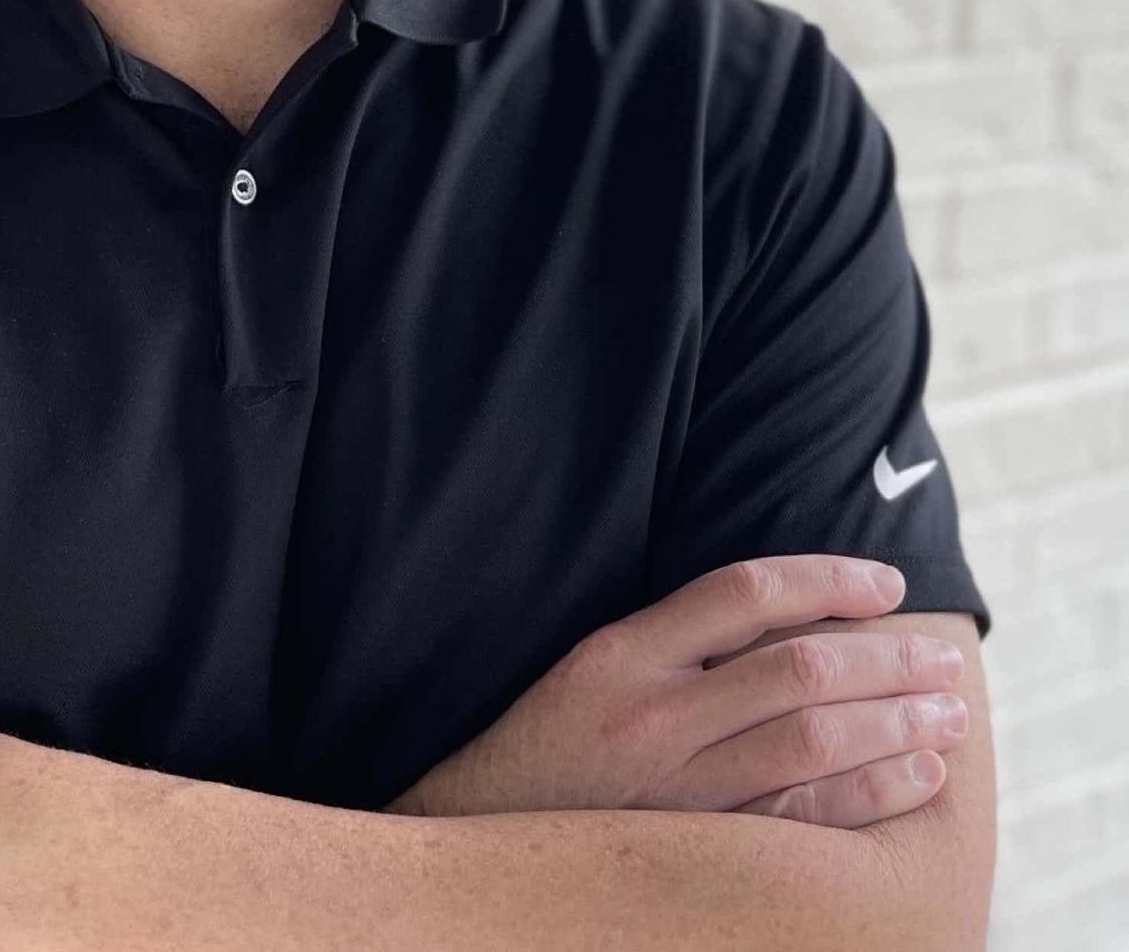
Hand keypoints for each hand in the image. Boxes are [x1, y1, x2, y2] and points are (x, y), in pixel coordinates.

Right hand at [388, 555, 965, 829]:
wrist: (481, 834)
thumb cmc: (550, 742)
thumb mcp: (593, 665)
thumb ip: (676, 638)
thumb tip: (787, 607)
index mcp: (624, 651)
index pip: (744, 591)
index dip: (825, 578)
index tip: (886, 583)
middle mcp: (655, 714)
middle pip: (798, 669)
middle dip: (886, 658)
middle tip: (942, 655)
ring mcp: (680, 788)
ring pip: (814, 743)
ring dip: (895, 723)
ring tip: (947, 713)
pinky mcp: (700, 849)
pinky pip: (804, 820)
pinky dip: (871, 794)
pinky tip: (915, 776)